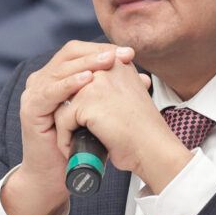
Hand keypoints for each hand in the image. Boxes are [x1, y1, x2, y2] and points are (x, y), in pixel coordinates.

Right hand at [2, 41, 133, 214]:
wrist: (57, 175)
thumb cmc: (78, 146)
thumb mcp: (98, 113)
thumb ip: (112, 93)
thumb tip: (142, 78)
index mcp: (57, 78)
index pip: (78, 53)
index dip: (102, 50)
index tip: (128, 53)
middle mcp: (42, 81)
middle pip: (69, 55)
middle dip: (96, 53)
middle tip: (119, 54)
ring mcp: (34, 94)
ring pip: (61, 69)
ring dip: (86, 63)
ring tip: (108, 61)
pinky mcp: (31, 109)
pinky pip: (50, 91)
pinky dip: (69, 84)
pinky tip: (87, 80)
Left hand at [54, 58, 192, 194]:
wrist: (153, 149)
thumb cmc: (143, 131)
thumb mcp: (131, 98)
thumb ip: (113, 88)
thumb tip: (93, 93)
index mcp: (118, 64)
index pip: (83, 75)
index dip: (79, 100)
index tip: (82, 120)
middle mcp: (106, 68)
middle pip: (70, 89)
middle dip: (69, 113)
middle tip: (72, 133)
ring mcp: (94, 84)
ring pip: (63, 105)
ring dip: (65, 127)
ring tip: (74, 144)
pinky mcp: (85, 103)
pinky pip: (62, 122)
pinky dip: (64, 139)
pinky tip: (73, 150)